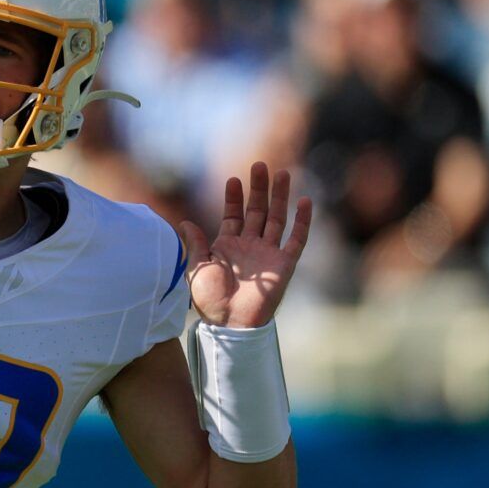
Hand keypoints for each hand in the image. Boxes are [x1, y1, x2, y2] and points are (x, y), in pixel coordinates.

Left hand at [181, 162, 311, 328]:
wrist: (229, 322)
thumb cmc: (210, 300)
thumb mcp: (196, 269)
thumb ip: (195, 244)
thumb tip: (183, 222)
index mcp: (228, 246)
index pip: (234, 215)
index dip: (234, 198)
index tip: (233, 180)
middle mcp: (250, 246)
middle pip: (257, 211)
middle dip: (258, 189)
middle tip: (259, 165)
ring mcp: (268, 253)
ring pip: (277, 218)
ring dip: (279, 197)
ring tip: (281, 173)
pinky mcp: (284, 264)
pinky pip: (297, 239)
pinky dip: (302, 221)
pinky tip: (305, 201)